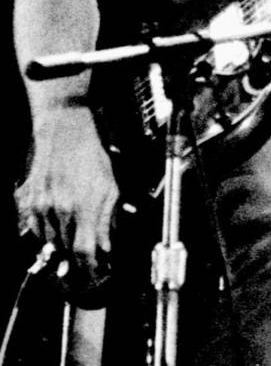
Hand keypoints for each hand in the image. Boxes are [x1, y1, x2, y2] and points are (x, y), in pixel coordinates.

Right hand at [16, 113, 120, 291]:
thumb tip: (106, 247)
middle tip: (83, 265)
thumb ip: (107, 220)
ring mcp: (38, 206)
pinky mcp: (25, 201)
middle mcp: (58, 210)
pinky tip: (52, 230)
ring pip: (46, 243)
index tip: (94, 274)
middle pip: (64, 251)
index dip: (88, 268)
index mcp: (83, 207)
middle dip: (74, 261)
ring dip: (58, 249)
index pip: (83, 251)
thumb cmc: (91, 157)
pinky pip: (31, 229)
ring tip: (68, 247)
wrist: (64, 131)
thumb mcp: (111, 187)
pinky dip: (42, 235)